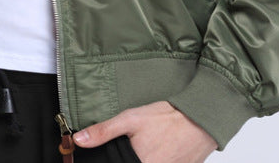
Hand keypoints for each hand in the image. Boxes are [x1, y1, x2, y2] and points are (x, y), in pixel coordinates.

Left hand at [73, 101, 216, 162]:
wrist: (199, 120)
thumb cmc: (167, 119)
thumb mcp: (131, 119)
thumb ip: (104, 132)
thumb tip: (79, 140)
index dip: (112, 161)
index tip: (116, 154)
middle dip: (127, 158)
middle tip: (135, 146)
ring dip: (140, 159)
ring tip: (146, 146)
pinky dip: (155, 160)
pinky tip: (155, 150)